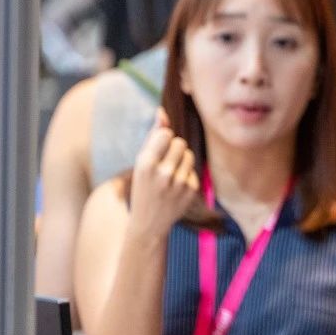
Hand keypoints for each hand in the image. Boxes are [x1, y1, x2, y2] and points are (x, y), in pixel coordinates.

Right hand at [126, 109, 200, 240]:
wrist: (148, 223)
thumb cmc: (143, 186)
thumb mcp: (141, 162)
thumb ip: (153, 136)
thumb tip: (162, 111)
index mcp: (145, 164)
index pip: (166, 133)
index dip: (163, 139)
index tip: (157, 149)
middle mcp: (163, 173)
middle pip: (180, 142)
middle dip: (173, 149)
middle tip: (164, 163)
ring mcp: (179, 183)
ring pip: (189, 154)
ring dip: (181, 160)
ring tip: (170, 174)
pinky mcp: (191, 190)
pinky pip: (193, 169)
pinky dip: (186, 174)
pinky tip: (176, 186)